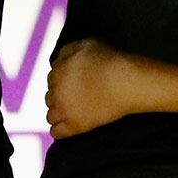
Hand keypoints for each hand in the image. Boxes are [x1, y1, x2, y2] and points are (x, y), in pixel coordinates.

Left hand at [44, 37, 177, 137]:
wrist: (127, 82)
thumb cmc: (111, 61)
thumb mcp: (86, 44)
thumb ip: (67, 51)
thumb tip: (57, 61)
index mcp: (58, 72)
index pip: (52, 79)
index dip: (62, 82)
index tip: (73, 85)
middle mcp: (56, 91)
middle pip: (50, 97)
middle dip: (60, 98)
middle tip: (75, 99)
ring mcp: (64, 110)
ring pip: (50, 115)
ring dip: (59, 114)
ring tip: (73, 113)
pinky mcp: (75, 126)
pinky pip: (57, 132)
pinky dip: (60, 130)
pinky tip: (68, 127)